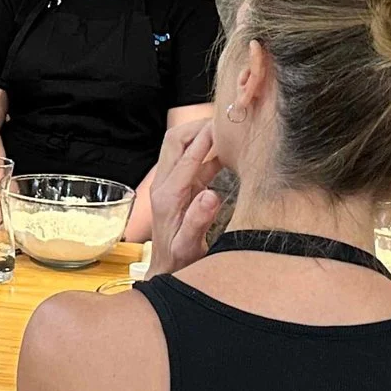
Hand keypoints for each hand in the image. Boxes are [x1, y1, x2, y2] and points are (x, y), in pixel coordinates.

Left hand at [147, 119, 225, 277]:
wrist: (167, 271)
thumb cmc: (179, 261)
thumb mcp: (189, 247)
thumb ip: (198, 221)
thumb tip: (212, 195)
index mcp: (167, 196)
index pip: (187, 157)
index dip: (206, 139)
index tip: (224, 125)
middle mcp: (164, 185)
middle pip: (175, 140)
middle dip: (197, 126)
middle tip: (222, 119)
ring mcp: (171, 184)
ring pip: (180, 146)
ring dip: (200, 134)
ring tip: (225, 128)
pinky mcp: (180, 188)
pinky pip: (192, 160)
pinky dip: (207, 150)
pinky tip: (226, 151)